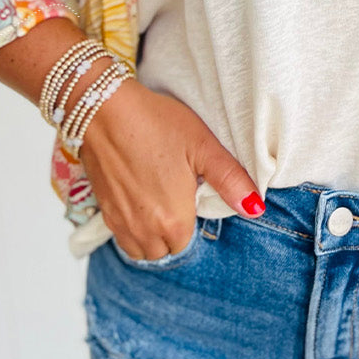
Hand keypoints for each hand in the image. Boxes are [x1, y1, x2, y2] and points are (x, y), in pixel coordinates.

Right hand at [78, 78, 264, 258]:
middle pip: (163, 249)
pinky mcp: (102, 209)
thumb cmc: (156, 123)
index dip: (191, 219)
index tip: (189, 194)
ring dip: (150, 235)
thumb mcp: (203, 146)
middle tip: (174, 196)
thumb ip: (231, 181)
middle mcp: (144, 229)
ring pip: (140, 248)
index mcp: (172, 220)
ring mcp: (120, 221)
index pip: (186, 242)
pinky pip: (120, 236)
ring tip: (157, 201)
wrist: (105, 109)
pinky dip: (130, 228)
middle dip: (171, 231)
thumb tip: (256, 209)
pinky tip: (136, 198)